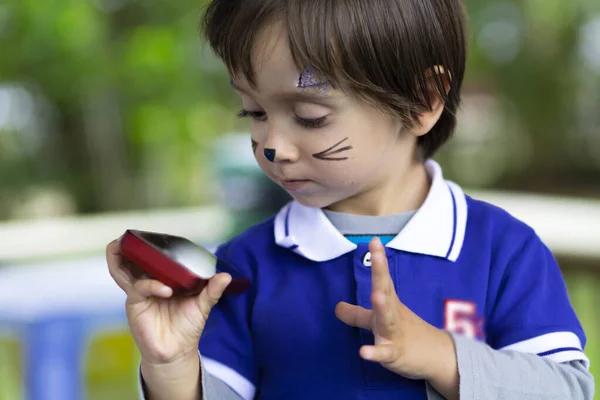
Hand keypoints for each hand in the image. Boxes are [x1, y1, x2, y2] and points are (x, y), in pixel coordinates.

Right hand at [106, 237, 231, 365]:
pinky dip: (152, 285)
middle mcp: (148, 281)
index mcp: (162, 278)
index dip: (153, 244)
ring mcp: (140, 292)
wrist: (177, 351)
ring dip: (120, 257)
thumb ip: (212, 290)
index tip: (158, 234)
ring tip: (122, 245)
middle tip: (129, 235)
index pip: (154, 257)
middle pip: (131, 260)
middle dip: (128, 247)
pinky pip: (139, 288)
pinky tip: (166, 289)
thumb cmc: (187, 325)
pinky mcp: (135, 305)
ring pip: (123, 270)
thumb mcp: (203, 305)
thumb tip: (226, 276)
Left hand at [335, 238, 457, 395]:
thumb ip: (358, 315)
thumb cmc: (405, 333)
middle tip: (377, 255)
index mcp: (390, 301)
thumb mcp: (379, 321)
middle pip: (386, 290)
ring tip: (376, 295)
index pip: (383, 278)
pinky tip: (363, 352)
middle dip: (381, 273)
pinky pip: (384, 354)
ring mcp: (395, 333)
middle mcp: (393, 313)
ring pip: (388, 319)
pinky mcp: (395, 354)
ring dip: (382, 307)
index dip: (379, 260)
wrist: (437, 357)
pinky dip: (375, 353)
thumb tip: (336, 307)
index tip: (374, 240)